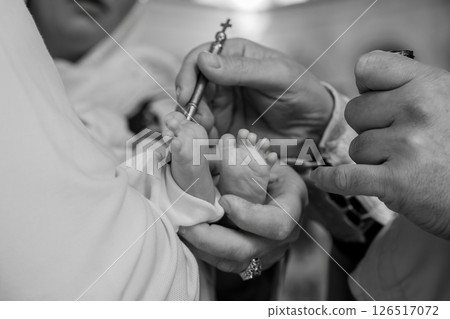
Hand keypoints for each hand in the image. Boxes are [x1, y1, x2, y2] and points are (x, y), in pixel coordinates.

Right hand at [176, 38, 333, 157]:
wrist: (315, 128)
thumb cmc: (302, 94)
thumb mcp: (276, 76)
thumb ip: (241, 69)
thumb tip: (204, 60)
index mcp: (236, 57)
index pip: (200, 58)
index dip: (188, 74)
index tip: (187, 94)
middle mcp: (224, 80)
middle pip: (192, 87)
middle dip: (189, 104)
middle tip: (195, 121)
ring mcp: (223, 105)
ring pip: (195, 111)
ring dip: (194, 123)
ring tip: (205, 133)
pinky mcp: (226, 128)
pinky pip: (205, 131)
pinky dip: (202, 138)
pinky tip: (210, 144)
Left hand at [178, 163, 306, 272]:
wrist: (284, 196)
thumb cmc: (275, 174)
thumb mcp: (271, 161)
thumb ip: (251, 158)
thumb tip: (225, 142)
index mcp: (291, 211)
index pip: (276, 224)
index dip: (248, 216)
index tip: (224, 201)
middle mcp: (280, 239)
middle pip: (245, 250)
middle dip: (210, 239)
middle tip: (185, 224)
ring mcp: (264, 253)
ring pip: (230, 262)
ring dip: (200, 247)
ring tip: (180, 229)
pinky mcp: (248, 260)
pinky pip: (223, 261)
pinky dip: (202, 250)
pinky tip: (187, 235)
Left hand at [311, 51, 449, 238]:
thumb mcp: (445, 100)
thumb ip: (407, 87)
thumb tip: (365, 84)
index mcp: (428, 84)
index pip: (368, 67)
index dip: (367, 86)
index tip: (375, 98)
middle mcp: (417, 109)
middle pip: (354, 112)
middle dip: (368, 128)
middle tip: (398, 142)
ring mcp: (406, 146)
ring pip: (355, 147)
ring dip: (371, 160)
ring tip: (404, 165)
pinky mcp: (396, 182)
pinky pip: (345, 177)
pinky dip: (330, 180)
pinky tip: (321, 178)